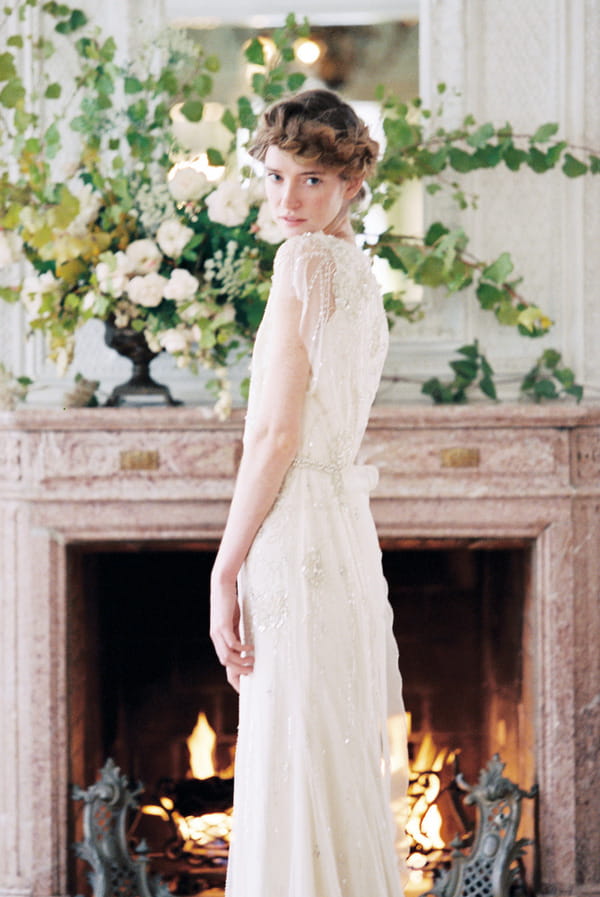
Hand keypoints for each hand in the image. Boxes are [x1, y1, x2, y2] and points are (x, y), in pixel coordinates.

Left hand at [210, 573, 253, 692]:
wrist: (221, 585)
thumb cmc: (230, 602)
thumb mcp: (235, 621)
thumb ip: (238, 633)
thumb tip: (247, 645)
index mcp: (219, 639)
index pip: (224, 663)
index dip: (233, 675)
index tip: (243, 685)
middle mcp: (216, 638)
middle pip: (226, 663)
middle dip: (239, 671)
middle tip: (252, 673)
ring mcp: (218, 633)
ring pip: (227, 656)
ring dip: (241, 662)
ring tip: (253, 662)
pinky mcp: (222, 626)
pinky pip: (231, 643)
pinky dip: (241, 649)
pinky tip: (250, 648)